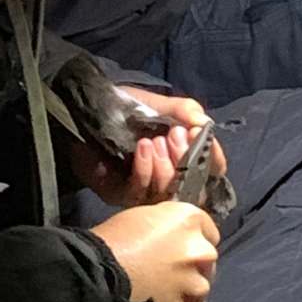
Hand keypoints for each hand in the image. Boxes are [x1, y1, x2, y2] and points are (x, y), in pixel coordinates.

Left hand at [70, 87, 226, 206]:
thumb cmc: (127, 107)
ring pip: (168, 197)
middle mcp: (168, 179)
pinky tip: (142, 148)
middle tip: (175, 136)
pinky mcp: (122, 195)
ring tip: (156, 141)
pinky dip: (145, 171)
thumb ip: (186, 111)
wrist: (88, 109)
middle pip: (194, 190)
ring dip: (166, 168)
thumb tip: (204, 126)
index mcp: (183, 158)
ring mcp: (146, 191)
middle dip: (187, 162)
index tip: (201, 137)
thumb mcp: (160, 104)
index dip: (212, 158)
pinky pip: (140, 193)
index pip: (211, 170)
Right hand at [91, 201, 219, 301]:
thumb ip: (167, 225)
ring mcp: (195, 285)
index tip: (180, 245)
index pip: (208, 230)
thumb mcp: (144, 216)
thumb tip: (171, 236)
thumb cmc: (114, 238)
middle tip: (167, 270)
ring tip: (161, 294)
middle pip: (206, 259)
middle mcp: (199, 250)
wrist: (97, 272)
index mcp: (189, 220)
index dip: (193, 238)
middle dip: (191, 264)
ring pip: (200, 289)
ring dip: (186, 291)